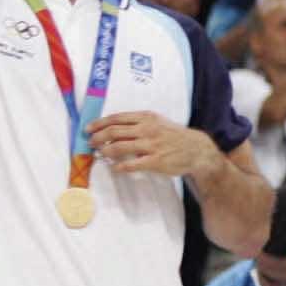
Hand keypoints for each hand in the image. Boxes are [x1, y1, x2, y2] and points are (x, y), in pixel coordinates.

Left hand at [87, 112, 224, 178]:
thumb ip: (138, 123)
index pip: (117, 118)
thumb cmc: (174, 136)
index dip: (99, 123)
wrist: (196, 150)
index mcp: (147, 117)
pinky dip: (119, 166)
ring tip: (100, 153)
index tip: (88, 129)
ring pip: (119, 147)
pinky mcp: (155, 161)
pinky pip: (131, 164)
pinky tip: (115, 167)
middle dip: (98, 137)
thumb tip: (113, 128)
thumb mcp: (158, 122)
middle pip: (114, 131)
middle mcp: (148, 129)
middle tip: (91, 143)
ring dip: (105, 150)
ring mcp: (151, 145)